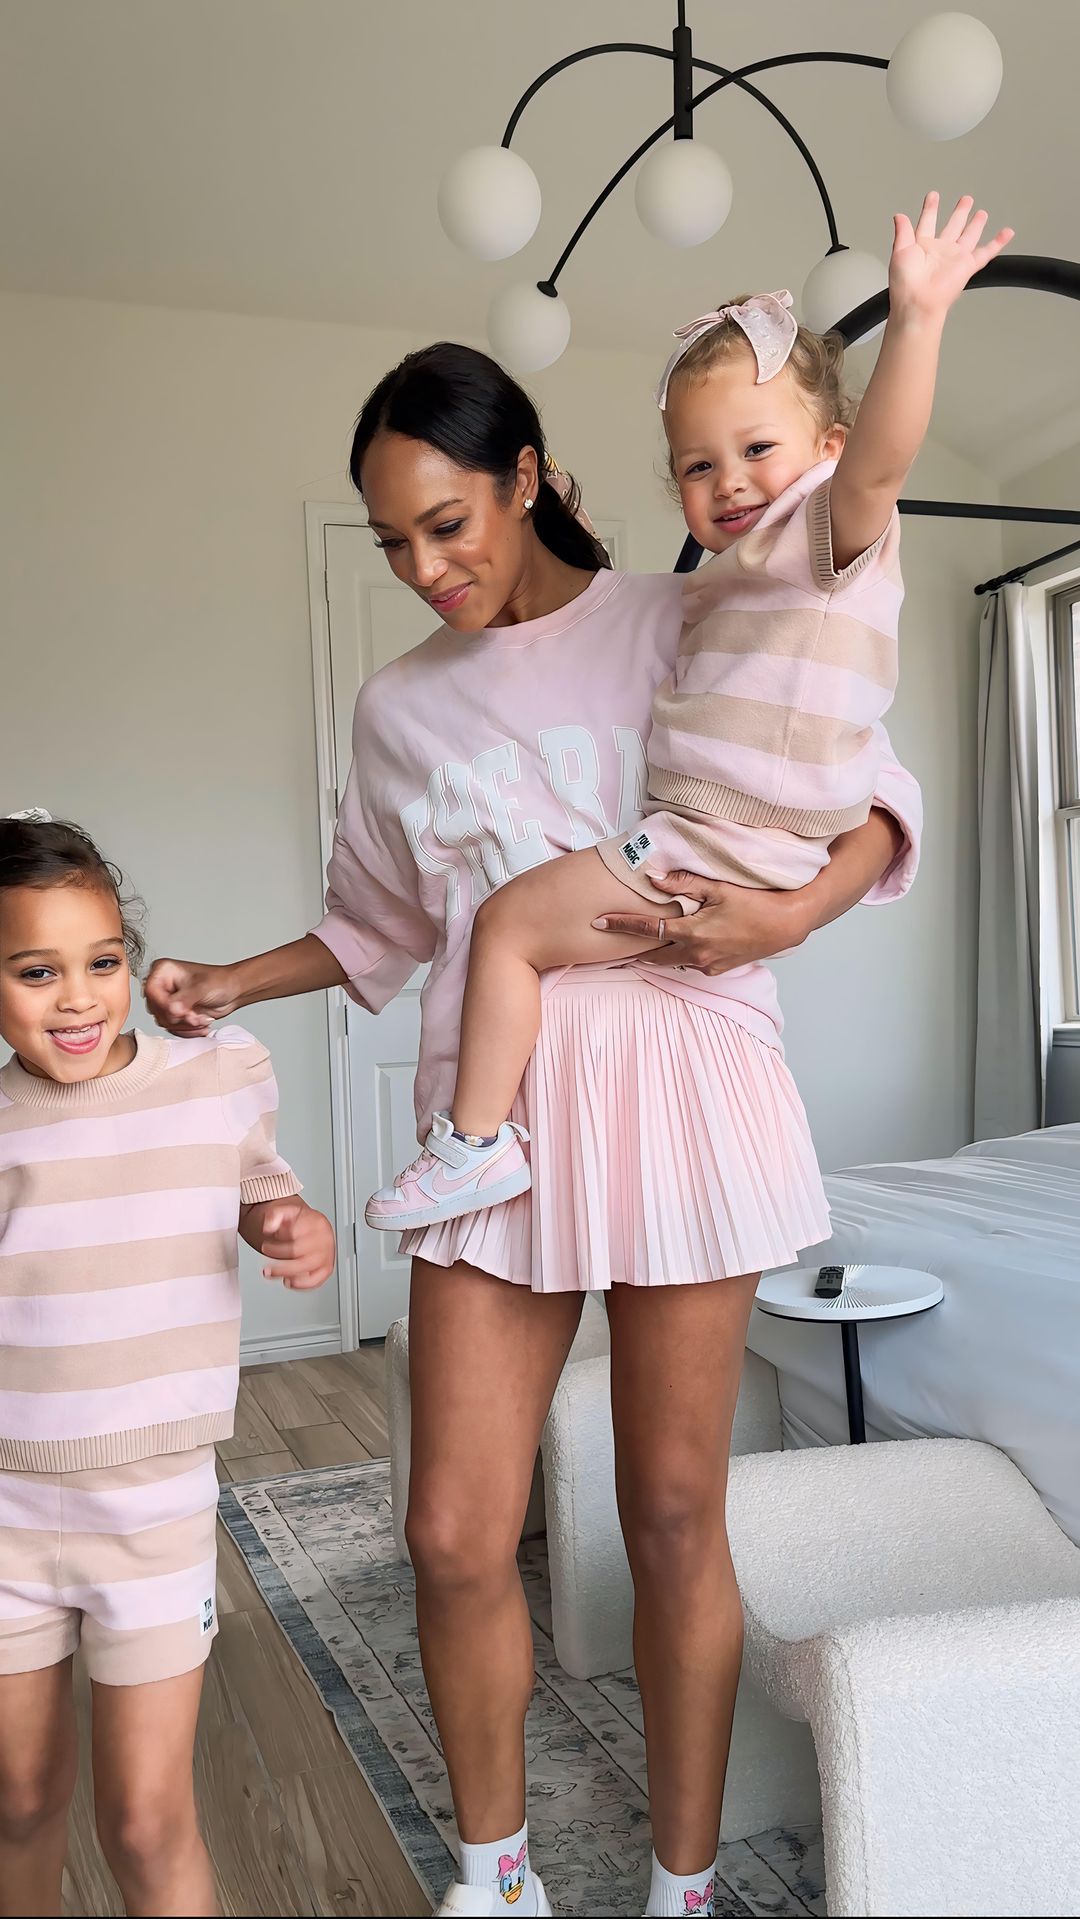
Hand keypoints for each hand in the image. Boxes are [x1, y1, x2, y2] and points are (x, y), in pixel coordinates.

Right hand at [144, 958, 239, 1036]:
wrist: (232, 991)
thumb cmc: (220, 981)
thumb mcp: (202, 988)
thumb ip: (186, 999)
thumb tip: (173, 1009)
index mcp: (163, 970)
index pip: (152, 992)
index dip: (165, 1005)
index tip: (183, 1011)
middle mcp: (162, 985)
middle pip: (157, 1010)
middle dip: (180, 1017)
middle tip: (195, 1016)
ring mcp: (167, 1000)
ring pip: (164, 1021)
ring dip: (186, 1025)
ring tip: (201, 1019)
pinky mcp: (174, 1013)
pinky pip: (172, 1028)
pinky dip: (188, 1030)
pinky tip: (201, 1023)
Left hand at [252, 1197, 335, 1289]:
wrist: (313, 1228)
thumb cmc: (300, 1222)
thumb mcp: (286, 1211)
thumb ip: (274, 1215)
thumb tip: (268, 1227)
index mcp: (316, 1223)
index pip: (294, 1234)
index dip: (278, 1241)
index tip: (267, 1244)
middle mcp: (324, 1239)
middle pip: (298, 1252)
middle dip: (277, 1256)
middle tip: (266, 1258)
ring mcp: (327, 1255)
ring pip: (307, 1268)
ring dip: (286, 1272)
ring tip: (272, 1272)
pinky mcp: (327, 1269)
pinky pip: (316, 1280)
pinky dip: (301, 1284)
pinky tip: (288, 1281)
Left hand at [593, 872, 808, 975]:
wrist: (786, 925)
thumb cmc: (756, 903)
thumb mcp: (718, 888)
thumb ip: (684, 883)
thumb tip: (653, 877)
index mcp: (692, 933)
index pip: (647, 930)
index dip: (621, 925)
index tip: (599, 922)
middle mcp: (696, 955)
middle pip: (653, 954)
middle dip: (634, 947)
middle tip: (613, 937)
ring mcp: (707, 965)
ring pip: (671, 960)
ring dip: (657, 951)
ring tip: (642, 941)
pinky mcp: (716, 969)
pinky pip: (689, 962)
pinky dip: (678, 954)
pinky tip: (677, 943)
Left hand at [889, 191, 1012, 321]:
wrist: (919, 301)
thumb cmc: (906, 283)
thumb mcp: (899, 251)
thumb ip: (902, 231)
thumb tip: (899, 216)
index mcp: (923, 246)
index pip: (928, 221)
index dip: (931, 208)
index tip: (933, 196)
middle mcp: (940, 251)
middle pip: (953, 225)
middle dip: (959, 212)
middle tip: (966, 200)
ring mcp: (955, 258)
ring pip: (970, 235)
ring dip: (976, 224)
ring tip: (981, 213)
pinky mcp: (968, 266)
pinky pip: (987, 252)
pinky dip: (999, 242)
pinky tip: (1006, 233)